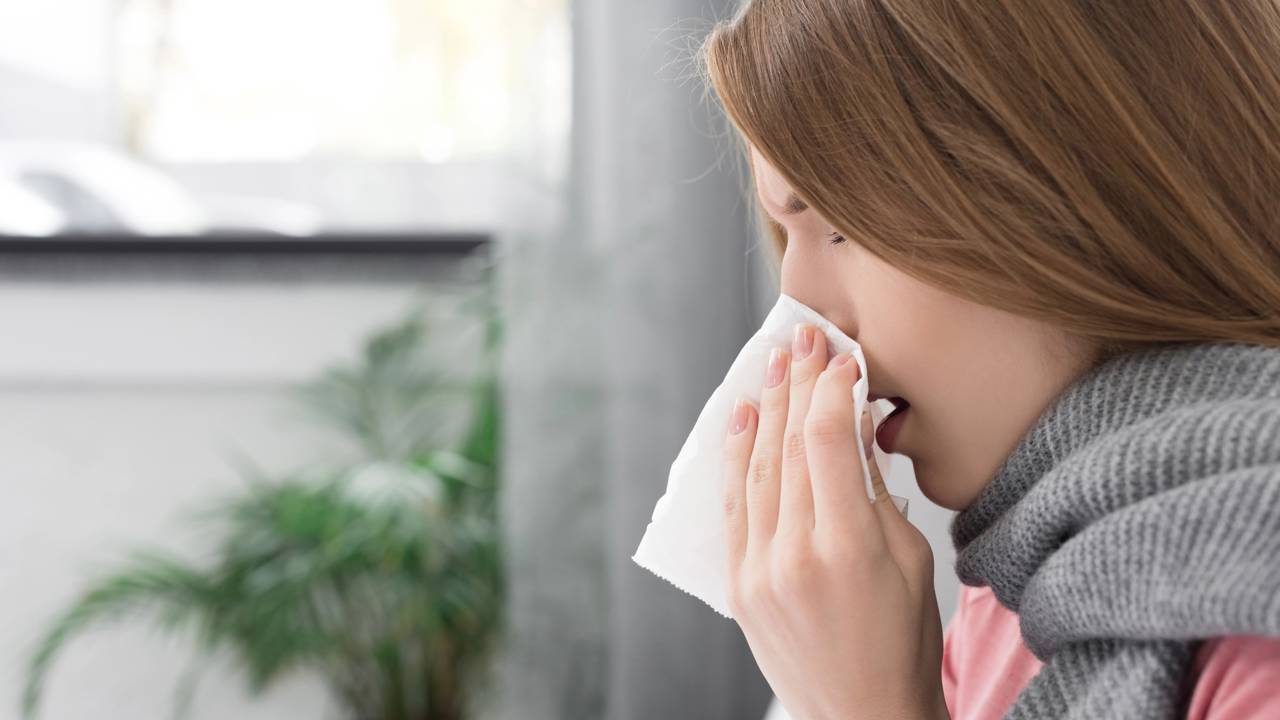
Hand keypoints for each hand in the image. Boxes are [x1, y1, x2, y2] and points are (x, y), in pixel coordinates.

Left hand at [722, 323, 947, 719]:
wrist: (861, 717)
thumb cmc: (903, 644)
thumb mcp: (912, 562)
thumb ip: (876, 492)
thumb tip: (854, 424)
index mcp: (849, 549)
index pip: (829, 442)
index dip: (832, 389)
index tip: (842, 357)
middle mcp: (794, 556)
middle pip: (790, 446)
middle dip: (797, 384)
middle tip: (804, 338)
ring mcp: (758, 571)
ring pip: (756, 468)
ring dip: (764, 408)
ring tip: (773, 362)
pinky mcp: (739, 583)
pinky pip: (733, 505)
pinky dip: (736, 455)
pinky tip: (741, 416)